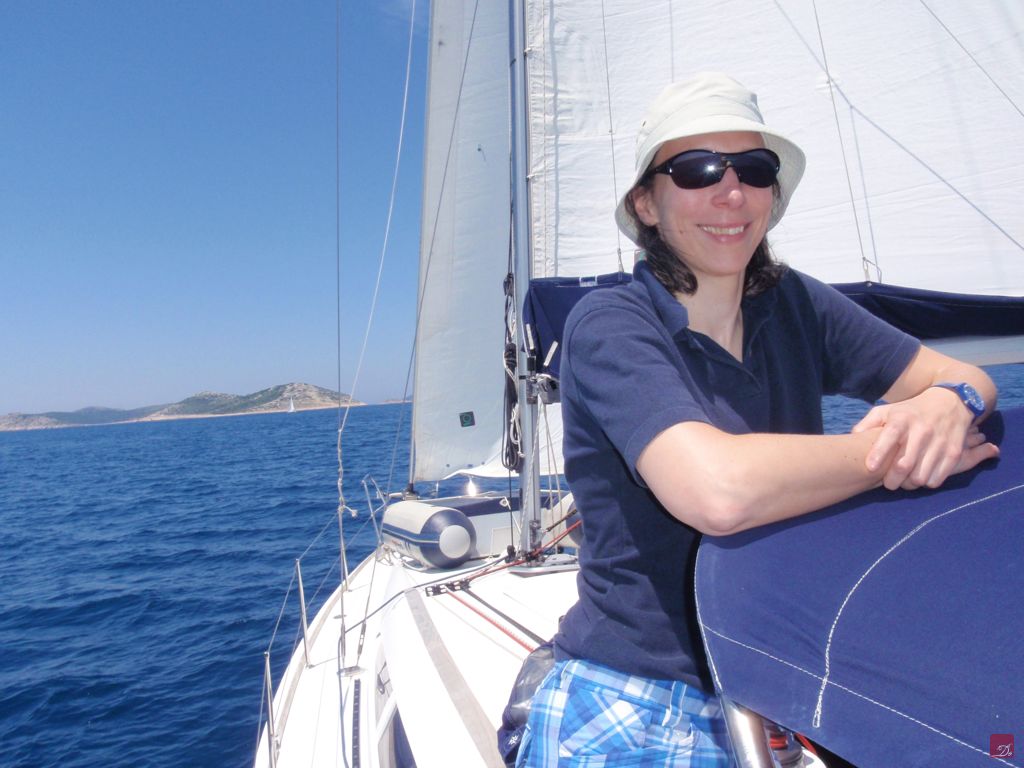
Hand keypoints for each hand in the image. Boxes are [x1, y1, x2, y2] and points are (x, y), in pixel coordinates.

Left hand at [852, 389, 998, 489]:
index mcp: (902, 419)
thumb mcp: (888, 410)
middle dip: (892, 480)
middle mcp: (922, 430)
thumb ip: (869, 423)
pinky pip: (937, 479)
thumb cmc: (910, 411)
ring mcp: (939, 442)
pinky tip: (921, 476)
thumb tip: (853, 437)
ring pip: (920, 476)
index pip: (890, 436)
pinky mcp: (953, 452)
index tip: (870, 467)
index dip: (879, 453)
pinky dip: (926, 483)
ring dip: (909, 484)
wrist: (949, 403)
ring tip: (905, 481)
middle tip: (888, 484)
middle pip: (904, 464)